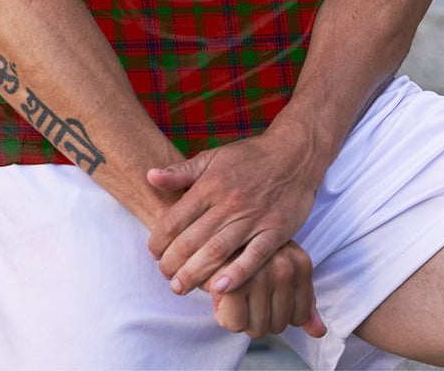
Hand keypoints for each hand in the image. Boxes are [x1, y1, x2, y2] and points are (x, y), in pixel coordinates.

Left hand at [146, 132, 317, 296]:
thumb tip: (150, 176)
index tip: (153, 253)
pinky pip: (254, 256)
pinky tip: (220, 288)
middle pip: (193, 239)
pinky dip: (237, 274)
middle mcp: (229, 202)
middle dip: (173, 262)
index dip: (159, 239)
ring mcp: (253, 218)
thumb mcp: (213, 156)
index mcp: (210, 185)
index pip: (175, 218)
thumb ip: (181, 171)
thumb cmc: (250, 156)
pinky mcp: (276, 231)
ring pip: (218, 251)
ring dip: (196, 273)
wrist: (294, 154)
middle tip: (164, 276)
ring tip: (180, 287)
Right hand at [211, 241, 326, 338]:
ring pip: (257, 328)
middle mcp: (284, 267)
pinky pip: (235, 324)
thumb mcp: (284, 270)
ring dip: (242, 318)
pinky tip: (221, 295)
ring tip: (234, 293)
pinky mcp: (232, 280)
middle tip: (246, 293)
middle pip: (278, 325)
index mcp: (300, 263)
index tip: (263, 294)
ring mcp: (260, 273)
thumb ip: (303, 302)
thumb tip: (319, 332)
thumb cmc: (248, 254)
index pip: (298, 317)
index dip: (277, 313)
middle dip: (258, 317)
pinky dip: (224, 315)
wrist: (210, 233)